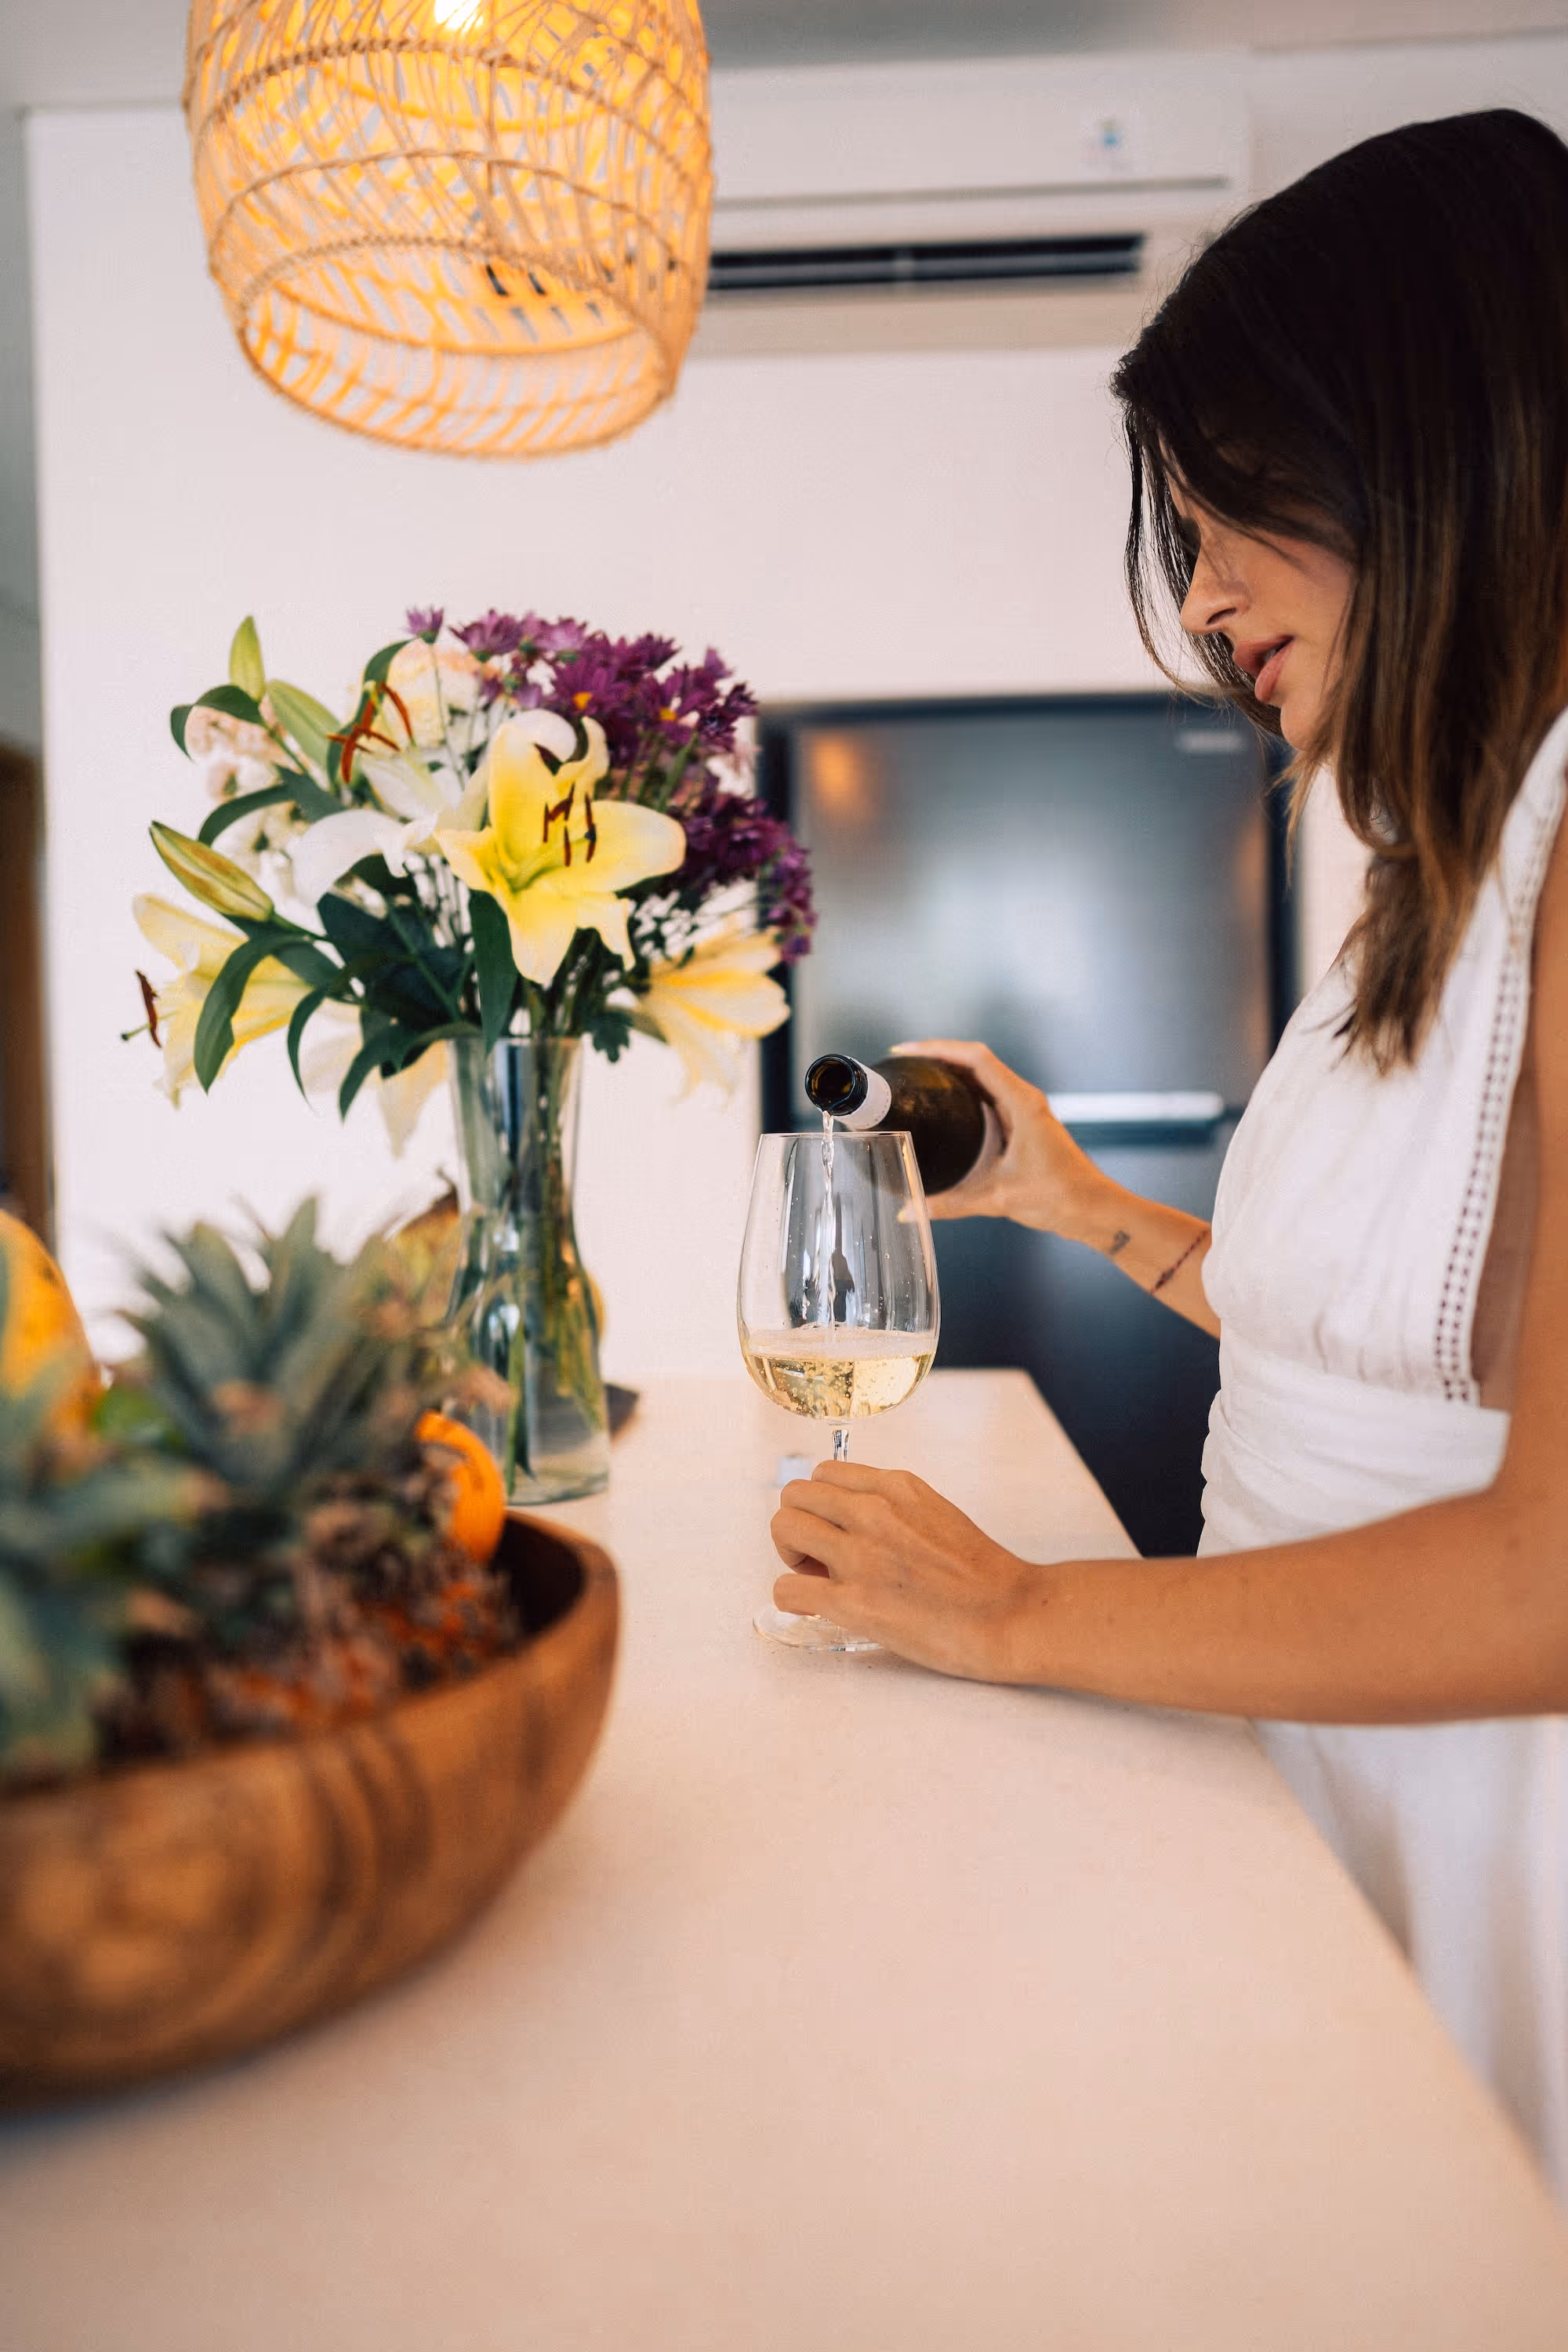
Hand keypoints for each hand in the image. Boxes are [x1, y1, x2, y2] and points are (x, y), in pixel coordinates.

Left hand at [771, 1460, 1042, 1679]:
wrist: (1011, 1615)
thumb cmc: (982, 1574)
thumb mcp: (934, 1513)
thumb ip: (889, 1509)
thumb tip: (845, 1526)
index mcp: (895, 1487)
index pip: (823, 1474)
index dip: (822, 1505)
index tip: (837, 1531)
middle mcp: (873, 1512)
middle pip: (795, 1496)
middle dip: (799, 1526)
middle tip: (821, 1558)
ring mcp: (861, 1556)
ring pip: (783, 1528)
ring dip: (791, 1556)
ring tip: (819, 1579)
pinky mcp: (854, 1602)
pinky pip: (785, 1590)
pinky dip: (793, 1600)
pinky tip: (817, 1609)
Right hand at [889, 1038, 1104, 1238]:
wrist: (1094, 1209)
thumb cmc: (1060, 1197)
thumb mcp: (999, 1198)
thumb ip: (951, 1204)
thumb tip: (911, 1211)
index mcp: (1022, 1103)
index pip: (976, 1059)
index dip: (939, 1049)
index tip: (907, 1051)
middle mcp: (1025, 1099)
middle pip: (977, 1061)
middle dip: (939, 1056)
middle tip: (905, 1063)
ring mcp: (1026, 1110)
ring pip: (984, 1077)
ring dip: (953, 1072)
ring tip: (918, 1077)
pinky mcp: (1025, 1124)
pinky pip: (990, 1097)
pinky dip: (966, 1093)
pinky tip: (946, 1106)